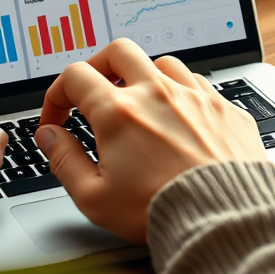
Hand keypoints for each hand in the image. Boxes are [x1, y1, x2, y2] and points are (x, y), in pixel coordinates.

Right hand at [36, 39, 266, 242]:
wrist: (225, 221)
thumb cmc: (162, 212)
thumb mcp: (95, 198)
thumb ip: (64, 161)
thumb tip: (49, 137)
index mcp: (119, 112)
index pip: (75, 77)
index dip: (56, 96)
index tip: (57, 119)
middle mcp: (156, 93)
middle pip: (117, 51)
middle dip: (98, 66)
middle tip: (93, 90)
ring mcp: (193, 96)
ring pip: (161, 62)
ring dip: (143, 77)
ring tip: (138, 104)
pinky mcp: (223, 108)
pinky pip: (197, 82)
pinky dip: (180, 91)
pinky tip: (178, 115)